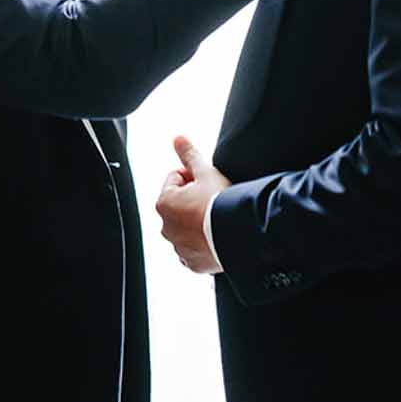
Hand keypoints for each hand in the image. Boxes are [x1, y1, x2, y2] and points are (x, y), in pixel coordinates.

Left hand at [156, 135, 229, 273]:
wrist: (236, 235)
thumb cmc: (220, 202)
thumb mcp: (206, 172)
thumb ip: (189, 155)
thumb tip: (178, 138)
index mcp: (164, 202)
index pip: (176, 179)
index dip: (193, 177)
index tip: (207, 183)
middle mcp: (165, 227)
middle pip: (180, 205)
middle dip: (193, 200)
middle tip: (214, 199)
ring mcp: (178, 247)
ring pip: (187, 228)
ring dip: (198, 221)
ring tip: (217, 218)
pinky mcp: (192, 262)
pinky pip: (195, 249)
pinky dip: (203, 243)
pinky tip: (216, 236)